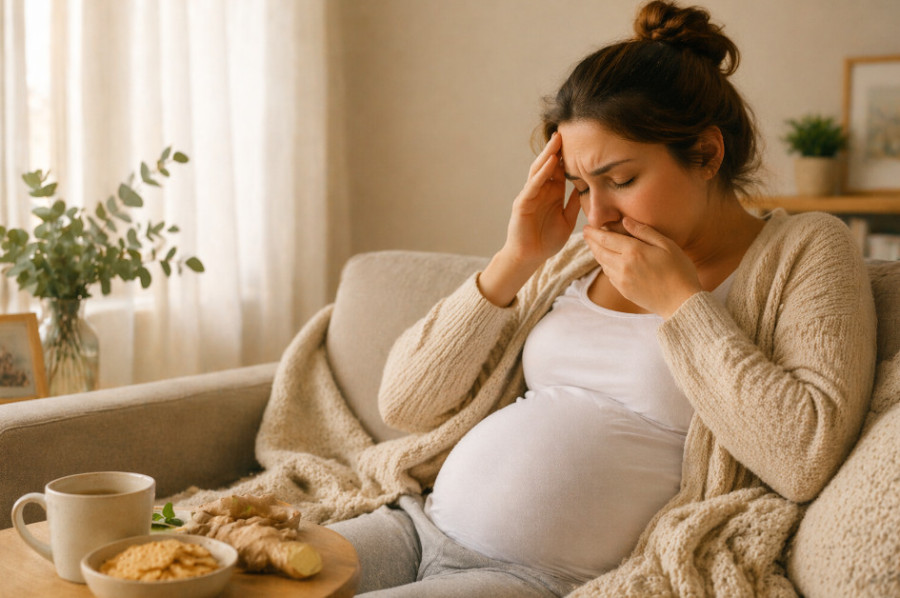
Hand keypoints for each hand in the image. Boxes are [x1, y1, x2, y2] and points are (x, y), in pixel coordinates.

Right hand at [503, 132, 581, 266]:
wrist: (530, 258)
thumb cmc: (547, 241)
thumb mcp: (567, 220)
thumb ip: (574, 204)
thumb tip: (588, 189)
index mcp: (552, 193)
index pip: (561, 169)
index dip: (569, 155)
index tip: (581, 140)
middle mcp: (540, 190)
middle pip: (549, 165)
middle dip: (557, 149)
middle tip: (568, 130)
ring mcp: (530, 195)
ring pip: (539, 170)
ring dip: (548, 154)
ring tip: (558, 139)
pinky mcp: (522, 203)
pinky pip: (533, 185)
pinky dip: (542, 173)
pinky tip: (551, 162)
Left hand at [583, 217, 701, 317]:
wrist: (681, 302)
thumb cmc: (679, 270)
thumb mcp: (667, 245)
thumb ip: (644, 231)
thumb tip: (625, 221)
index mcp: (633, 251)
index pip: (605, 238)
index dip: (594, 232)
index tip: (587, 227)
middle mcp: (623, 266)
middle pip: (600, 251)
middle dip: (591, 241)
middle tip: (586, 234)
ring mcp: (621, 280)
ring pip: (603, 263)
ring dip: (597, 253)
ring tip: (596, 245)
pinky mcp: (623, 291)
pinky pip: (609, 275)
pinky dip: (605, 265)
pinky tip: (608, 261)